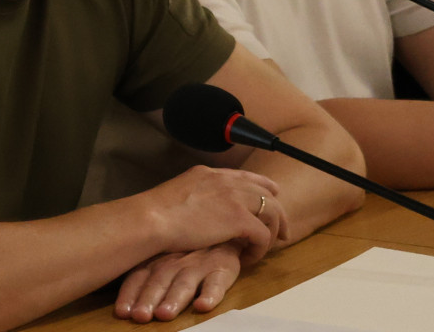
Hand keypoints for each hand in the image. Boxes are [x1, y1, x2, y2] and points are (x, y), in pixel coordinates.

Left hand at [115, 242, 242, 322]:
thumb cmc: (185, 251)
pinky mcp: (222, 268)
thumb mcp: (161, 257)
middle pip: (159, 281)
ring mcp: (198, 265)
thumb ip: (141, 277)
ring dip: (174, 298)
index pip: (138, 277)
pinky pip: (216, 282)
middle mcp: (174, 262)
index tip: (122, 312)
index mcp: (156, 260)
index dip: (129, 294)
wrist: (221, 231)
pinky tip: (203, 305)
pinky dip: (210, 294)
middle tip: (140, 316)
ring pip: (184, 283)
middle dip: (148, 298)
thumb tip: (120, 307)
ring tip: (165, 314)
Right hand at [143, 165, 286, 265]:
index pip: (247, 177)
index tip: (271, 197)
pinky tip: (249, 258)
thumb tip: (196, 209)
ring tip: (265, 248)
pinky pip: (263, 235)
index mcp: (211, 175)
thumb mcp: (178, 193)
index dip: (263, 188)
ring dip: (272, 232)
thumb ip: (195, 196)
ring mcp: (235, 198)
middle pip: (266, 192)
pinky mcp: (239, 219)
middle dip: (278, 212)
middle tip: (282, 231)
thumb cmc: (155, 213)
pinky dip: (260, 249)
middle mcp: (227, 182)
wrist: (152, 219)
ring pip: (271, 211)